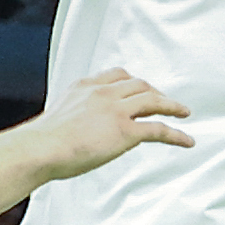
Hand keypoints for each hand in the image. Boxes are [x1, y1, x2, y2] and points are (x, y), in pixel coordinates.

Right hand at [30, 68, 192, 178]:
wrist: (39, 149)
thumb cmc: (39, 143)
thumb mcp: (54, 118)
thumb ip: (69, 119)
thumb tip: (67, 135)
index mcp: (84, 87)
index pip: (116, 75)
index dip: (132, 80)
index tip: (139, 85)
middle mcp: (103, 93)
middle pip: (139, 84)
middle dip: (155, 91)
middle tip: (164, 100)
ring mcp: (116, 111)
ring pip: (153, 101)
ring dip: (171, 105)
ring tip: (183, 112)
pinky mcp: (126, 131)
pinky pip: (159, 129)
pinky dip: (176, 134)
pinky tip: (185, 140)